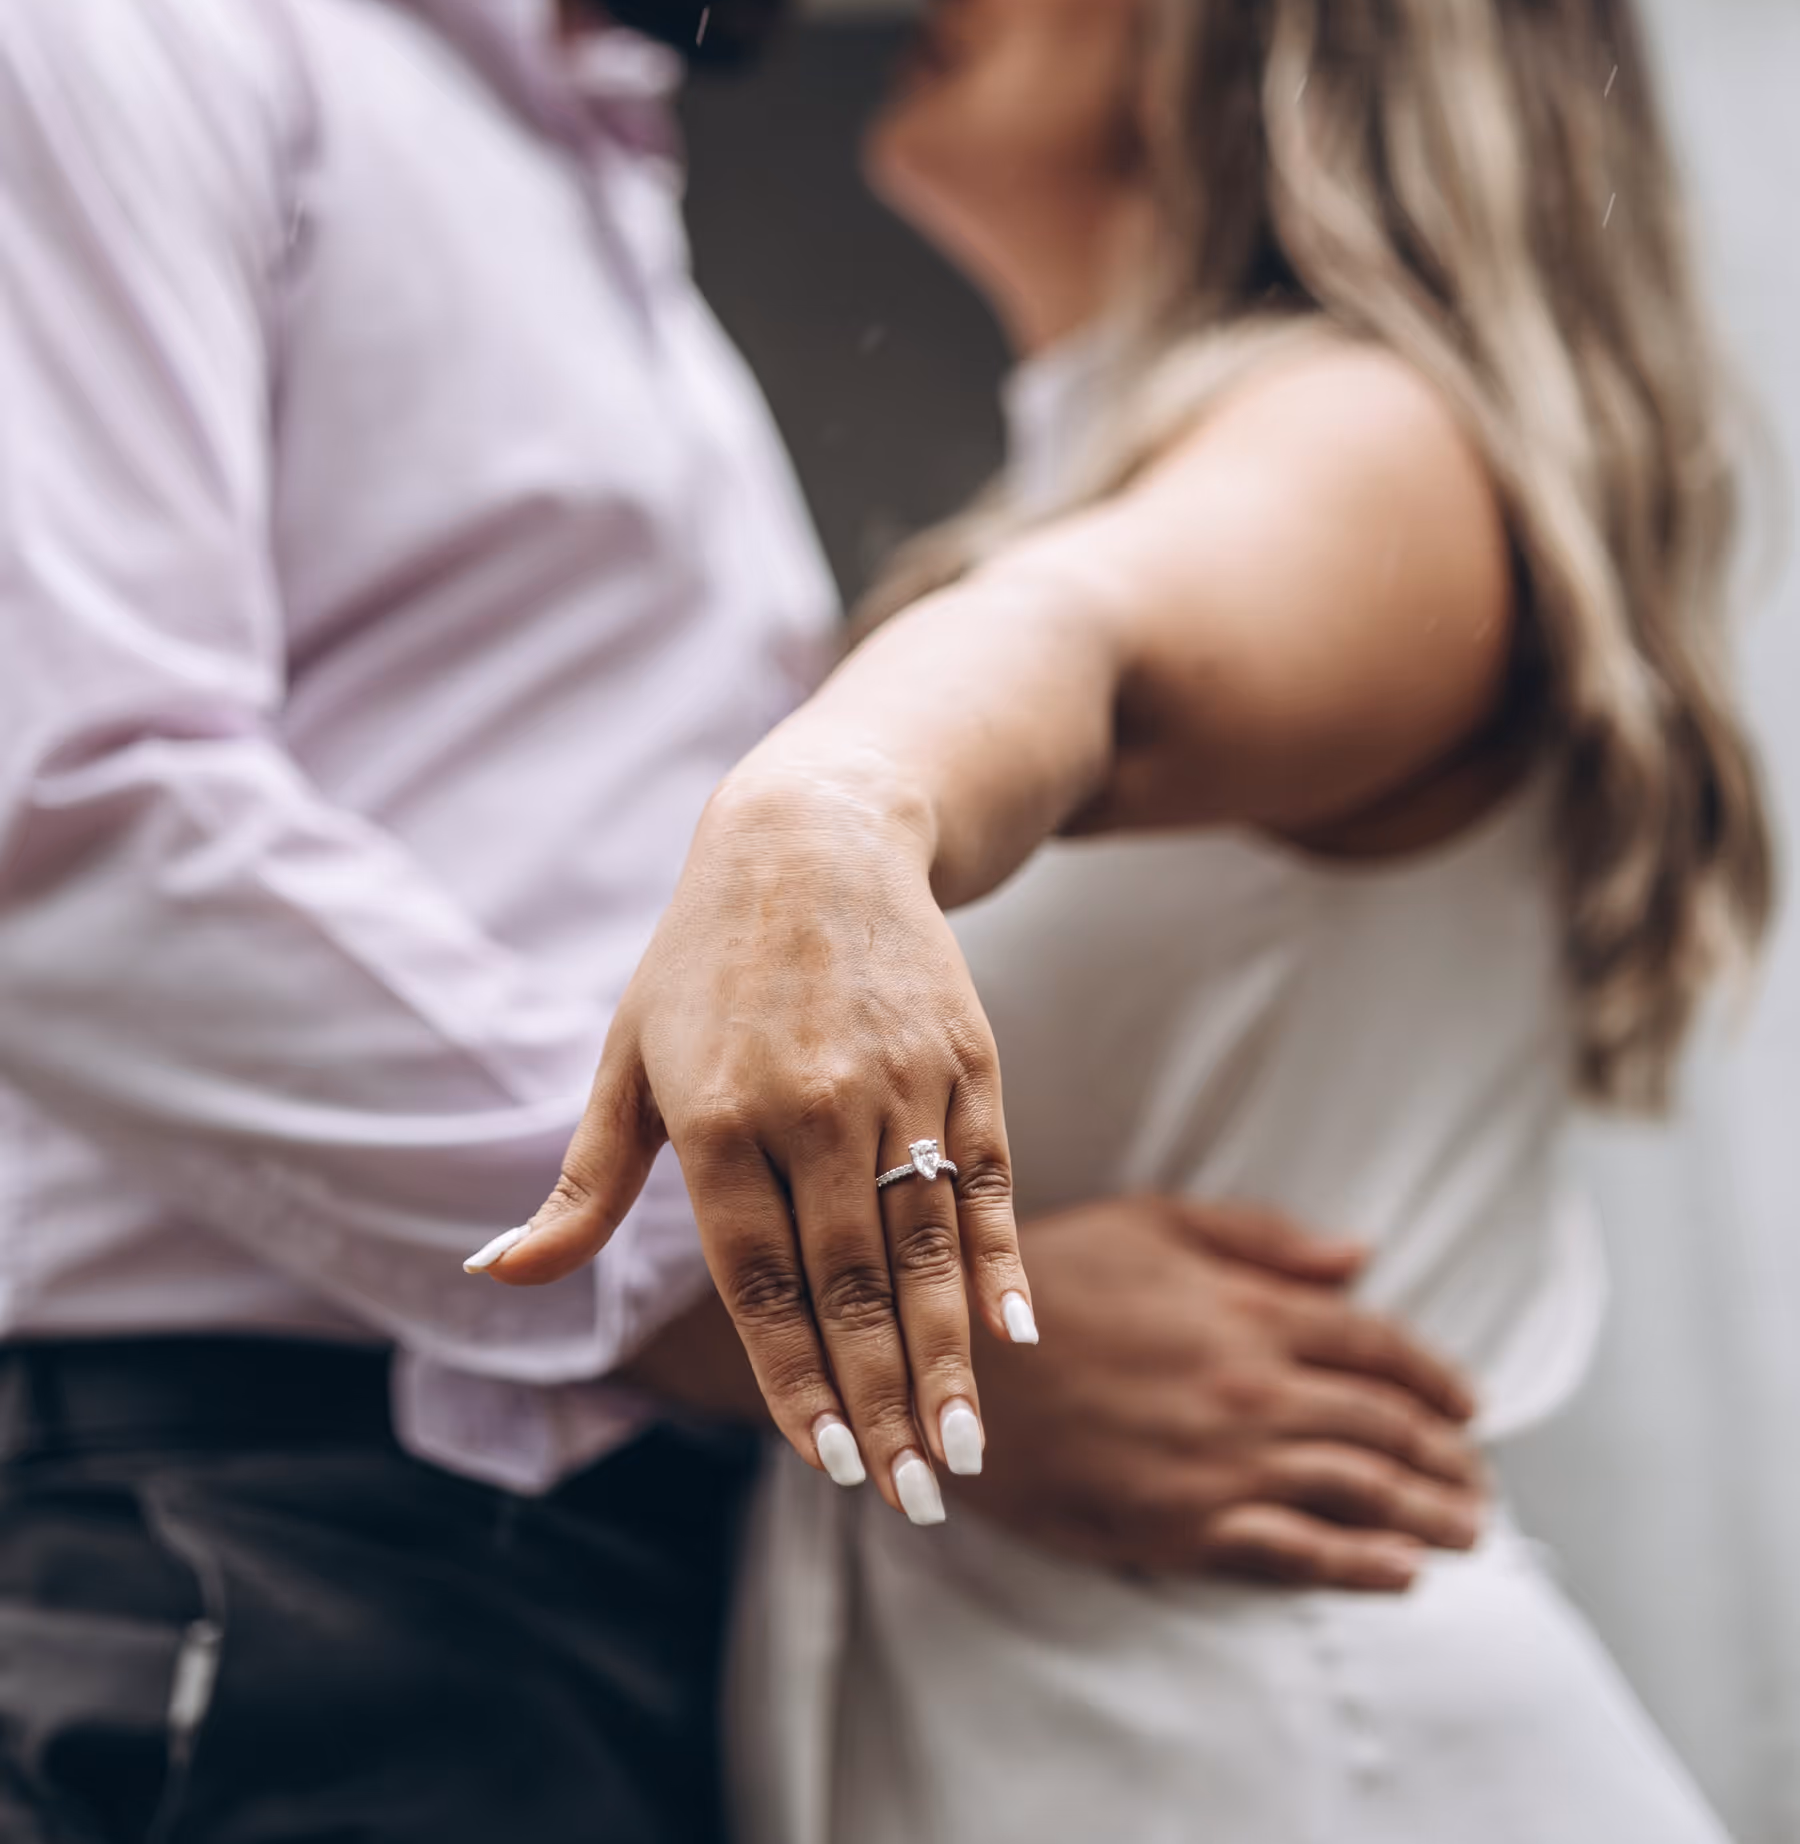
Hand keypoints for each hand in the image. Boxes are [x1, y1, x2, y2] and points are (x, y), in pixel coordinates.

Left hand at [478, 758, 1032, 1518]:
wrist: (812, 837)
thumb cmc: (701, 964)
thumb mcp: (626, 1061)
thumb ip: (580, 1186)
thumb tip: (492, 1277)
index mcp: (713, 1118)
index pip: (762, 1282)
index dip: (797, 1381)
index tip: (827, 1467)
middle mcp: (808, 1105)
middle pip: (851, 1283)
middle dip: (882, 1403)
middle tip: (911, 1498)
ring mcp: (895, 1081)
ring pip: (925, 1246)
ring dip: (949, 1357)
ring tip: (964, 1450)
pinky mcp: (963, 1059)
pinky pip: (984, 1179)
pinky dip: (1002, 1259)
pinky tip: (1016, 1333)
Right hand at [968, 1195, 1486, 1588]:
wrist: (953, 1363)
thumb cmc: (1047, 1280)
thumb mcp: (1154, 1222)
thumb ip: (1263, 1239)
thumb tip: (1359, 1255)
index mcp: (1250, 1308)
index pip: (1376, 1345)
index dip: (1434, 1378)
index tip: (1468, 1406)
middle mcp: (1254, 1388)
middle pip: (1385, 1428)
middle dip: (1447, 1460)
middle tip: (1477, 1484)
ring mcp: (1223, 1464)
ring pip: (1358, 1494)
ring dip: (1426, 1518)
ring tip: (1465, 1533)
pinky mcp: (1184, 1527)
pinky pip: (1295, 1556)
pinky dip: (1359, 1569)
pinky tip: (1399, 1577)